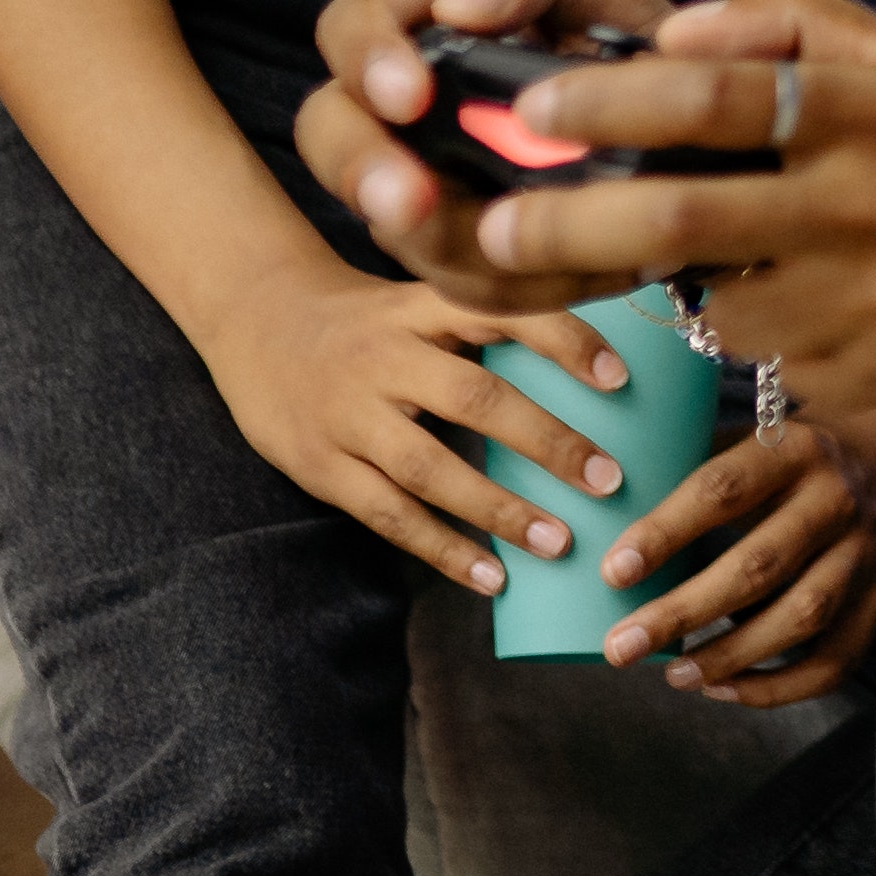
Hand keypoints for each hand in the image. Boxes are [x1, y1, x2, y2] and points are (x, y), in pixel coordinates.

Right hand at [184, 247, 648, 598]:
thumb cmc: (369, 318)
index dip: (563, 341)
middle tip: (609, 480)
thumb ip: (491, 324)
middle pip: (475, 398)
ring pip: (429, 467)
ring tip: (559, 543)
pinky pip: (386, 514)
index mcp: (424, 306)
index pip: (503, 314)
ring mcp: (349, 413)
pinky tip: (491, 577)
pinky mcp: (319, 464)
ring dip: (497, 509)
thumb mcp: (423, 299)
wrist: (254, 318)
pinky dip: (441, 548)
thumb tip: (605, 368)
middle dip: (546, 442)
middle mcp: (388, 355)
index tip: (620, 378)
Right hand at [297, 0, 696, 315]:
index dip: (367, 59)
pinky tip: (581, 269)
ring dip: (445, 243)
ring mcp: (420, 186)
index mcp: (417, 26)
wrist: (682, 122)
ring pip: (396, 228)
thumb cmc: (616, 36)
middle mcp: (397, 111)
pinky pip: (466, 281)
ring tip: (511, 245)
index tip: (410, 94)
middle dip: (363, 170)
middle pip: (330, 132)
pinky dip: (520, 281)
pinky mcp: (461, 253)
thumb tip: (468, 3)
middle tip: (405, 201)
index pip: (350, 25)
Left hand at [396, 0, 875, 417]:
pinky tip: (794, 304)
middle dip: (565, 226)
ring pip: (718, 309)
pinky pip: (781, 361)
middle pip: (678, 221)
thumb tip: (676, 35)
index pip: (716, 100)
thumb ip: (799, 31)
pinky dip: (762, 332)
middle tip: (491, 227)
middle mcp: (874, 206)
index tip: (532, 109)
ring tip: (681, 263)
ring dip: (677, 290)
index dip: (610, 102)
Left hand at [591, 401, 875, 702]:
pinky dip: (778, 686)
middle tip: (620, 647)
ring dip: (731, 654)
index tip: (614, 572)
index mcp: (795, 449)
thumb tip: (601, 516)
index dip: (667, 532)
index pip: (724, 489)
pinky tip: (724, 689)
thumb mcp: (754, 436)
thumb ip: (693, 468)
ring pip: (801, 616)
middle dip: (683, 612)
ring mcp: (867, 551)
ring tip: (672, 674)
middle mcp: (837, 499)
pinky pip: (834, 658)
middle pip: (759, 565)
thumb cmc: (796, 453)